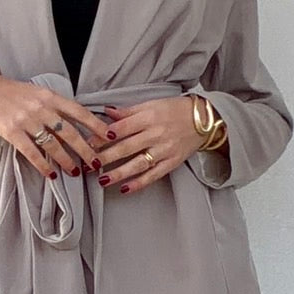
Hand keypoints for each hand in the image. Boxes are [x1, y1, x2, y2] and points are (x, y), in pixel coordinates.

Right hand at [0, 68, 110, 178]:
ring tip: (75, 172)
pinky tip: (50, 174)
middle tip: (96, 163)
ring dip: (66, 160)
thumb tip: (76, 123)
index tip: (109, 137)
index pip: (79, 112)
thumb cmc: (10, 92)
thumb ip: (54, 105)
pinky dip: (43, 165)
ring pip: (53, 144)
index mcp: (49, 96)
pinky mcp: (12, 132)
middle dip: (85, 150)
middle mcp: (41, 107)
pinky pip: (32, 152)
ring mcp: (26, 120)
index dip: (96, 125)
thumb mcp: (36, 92)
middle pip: (70, 132)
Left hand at [93, 95, 216, 192]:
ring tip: (102, 180)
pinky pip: (153, 175)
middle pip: (126, 147)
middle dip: (105, 157)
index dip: (103, 136)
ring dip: (119, 173)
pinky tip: (125, 189)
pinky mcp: (172, 162)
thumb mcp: (151, 104)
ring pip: (138, 164)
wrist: (205, 120)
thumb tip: (107, 112)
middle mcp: (156, 134)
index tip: (88, 143)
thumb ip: (129, 112)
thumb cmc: (175, 110)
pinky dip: (139, 183)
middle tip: (89, 164)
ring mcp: (164, 150)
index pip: (122, 128)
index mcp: (149, 117)